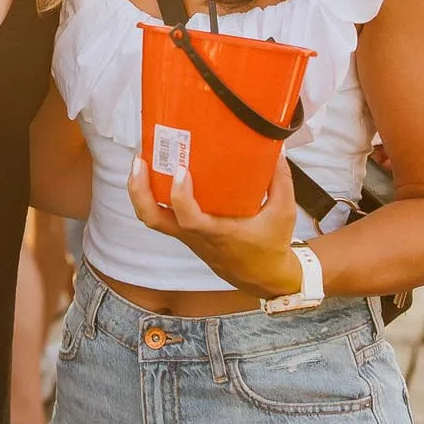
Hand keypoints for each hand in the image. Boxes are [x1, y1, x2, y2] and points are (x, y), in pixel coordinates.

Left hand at [127, 155, 302, 297]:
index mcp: (218, 232)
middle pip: (153, 219)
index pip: (189, 219)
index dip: (179, 196)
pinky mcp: (185, 232)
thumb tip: (276, 147)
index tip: (180, 170)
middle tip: (141, 159)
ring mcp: (187, 235)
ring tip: (141, 161)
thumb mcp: (284, 212)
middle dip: (139, 190)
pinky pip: (160, 216)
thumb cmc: (271, 244)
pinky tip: (156, 173)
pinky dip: (152, 196)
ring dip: (140, 191)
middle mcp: (195, 234)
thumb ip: (280, 179)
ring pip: (151, 218)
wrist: (263, 276)